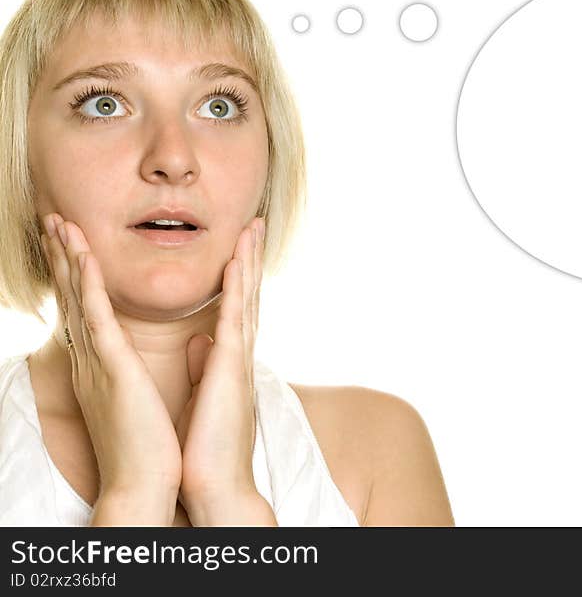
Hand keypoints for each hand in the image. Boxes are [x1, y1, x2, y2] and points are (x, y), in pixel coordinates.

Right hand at [40, 214, 182, 506]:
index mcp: (102, 367)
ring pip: (78, 300)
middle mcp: (92, 361)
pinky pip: (97, 319)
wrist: (144, 484)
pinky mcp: (112, 371)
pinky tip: (84, 257)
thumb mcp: (136, 400)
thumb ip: (132, 373)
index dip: (76, 276)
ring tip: (60, 223)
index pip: (86, 311)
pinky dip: (88, 286)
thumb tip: (136, 355)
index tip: (73, 245)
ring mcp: (98, 364)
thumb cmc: (145, 447)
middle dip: (63, 257)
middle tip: (53, 220)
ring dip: (70, 259)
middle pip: (73, 298)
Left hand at [176, 217, 264, 511]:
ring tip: (253, 226)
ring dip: (249, 260)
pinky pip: (234, 318)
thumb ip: (203, 366)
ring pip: (248, 298)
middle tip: (255, 222)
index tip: (240, 245)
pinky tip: (237, 259)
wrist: (216, 486)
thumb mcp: (201, 399)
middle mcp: (240, 355)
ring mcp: (239, 360)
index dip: (241, 275)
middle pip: (250, 295)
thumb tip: (200, 340)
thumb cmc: (206, 449)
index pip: (238, 309)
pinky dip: (237, 287)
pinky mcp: (230, 369)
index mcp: (230, 362)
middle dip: (251, 257)